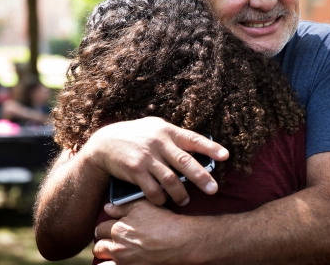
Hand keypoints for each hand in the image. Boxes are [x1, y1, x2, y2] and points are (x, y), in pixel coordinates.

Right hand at [83, 116, 228, 205]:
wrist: (104, 143)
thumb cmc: (136, 136)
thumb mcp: (155, 128)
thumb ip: (174, 138)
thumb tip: (198, 150)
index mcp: (167, 130)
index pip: (193, 139)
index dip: (210, 148)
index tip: (225, 156)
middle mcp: (159, 142)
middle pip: (185, 162)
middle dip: (201, 177)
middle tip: (213, 189)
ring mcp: (147, 157)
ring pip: (170, 180)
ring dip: (180, 194)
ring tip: (185, 201)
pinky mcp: (135, 171)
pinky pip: (152, 190)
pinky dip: (160, 199)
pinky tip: (163, 202)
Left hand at [94, 200, 193, 264]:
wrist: (181, 241)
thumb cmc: (164, 222)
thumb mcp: (144, 206)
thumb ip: (122, 206)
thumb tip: (108, 207)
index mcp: (118, 230)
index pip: (101, 228)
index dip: (106, 227)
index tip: (110, 228)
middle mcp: (118, 248)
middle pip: (99, 247)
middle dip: (103, 243)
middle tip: (111, 242)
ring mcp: (124, 263)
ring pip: (102, 264)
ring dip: (105, 259)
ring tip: (114, 255)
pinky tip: (118, 263)